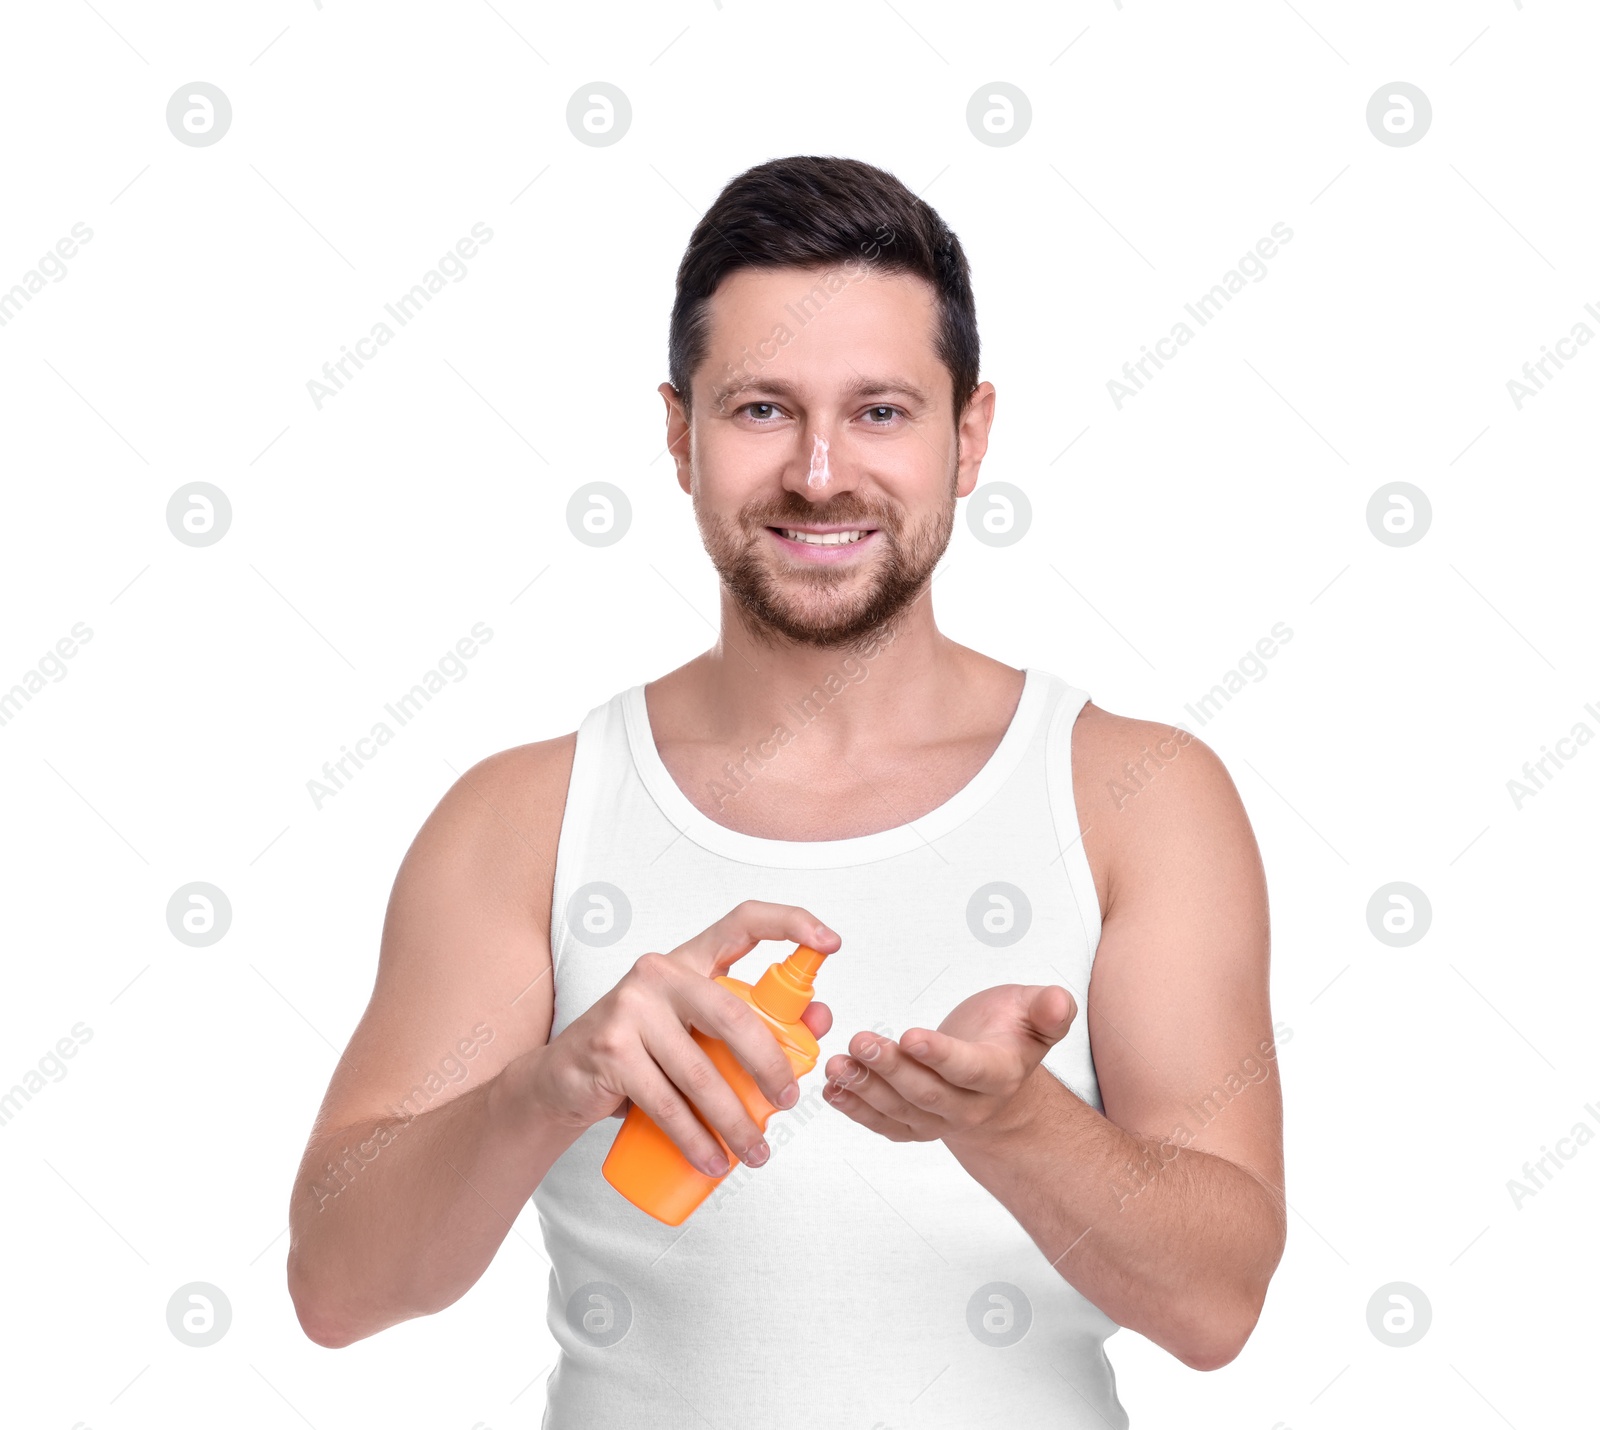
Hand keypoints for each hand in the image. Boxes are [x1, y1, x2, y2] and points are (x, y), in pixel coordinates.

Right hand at [529, 901, 837, 1175]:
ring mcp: (630, 1008)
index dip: (790, 924)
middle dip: (771, 1064)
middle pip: (734, 1014)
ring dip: (735, 1123)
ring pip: (701, 1073)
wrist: (559, 1082)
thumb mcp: (693, 1032)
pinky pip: (666, 1103)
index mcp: (688, 961)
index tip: (830, 941)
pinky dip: (695, 1139)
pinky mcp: (610, 1049)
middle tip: (788, 1100)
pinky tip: (713, 1160)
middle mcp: (659, 974)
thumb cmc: (639, 1054)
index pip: (743, 923)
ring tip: (755, 1152)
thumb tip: (819, 1018)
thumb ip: (749, 1022)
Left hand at [822, 983, 1075, 1144]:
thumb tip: (1059, 1001)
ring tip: (839, 1063)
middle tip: (862, 1042)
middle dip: (892, 1068)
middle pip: (927, 1092)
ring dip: (865, 1088)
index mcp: (999, 1074)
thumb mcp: (1034, 1011)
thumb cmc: (1010, 1035)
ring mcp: (939, 1119)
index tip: (911, 1036)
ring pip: (900, 1110)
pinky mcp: (914, 1124)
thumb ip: (1048, 1009)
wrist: (1000, 1077)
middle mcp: (970, 1105)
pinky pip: (885, 1124)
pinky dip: (857, 1109)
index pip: (969, 1069)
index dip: (940, 1055)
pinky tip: (834, 1089)